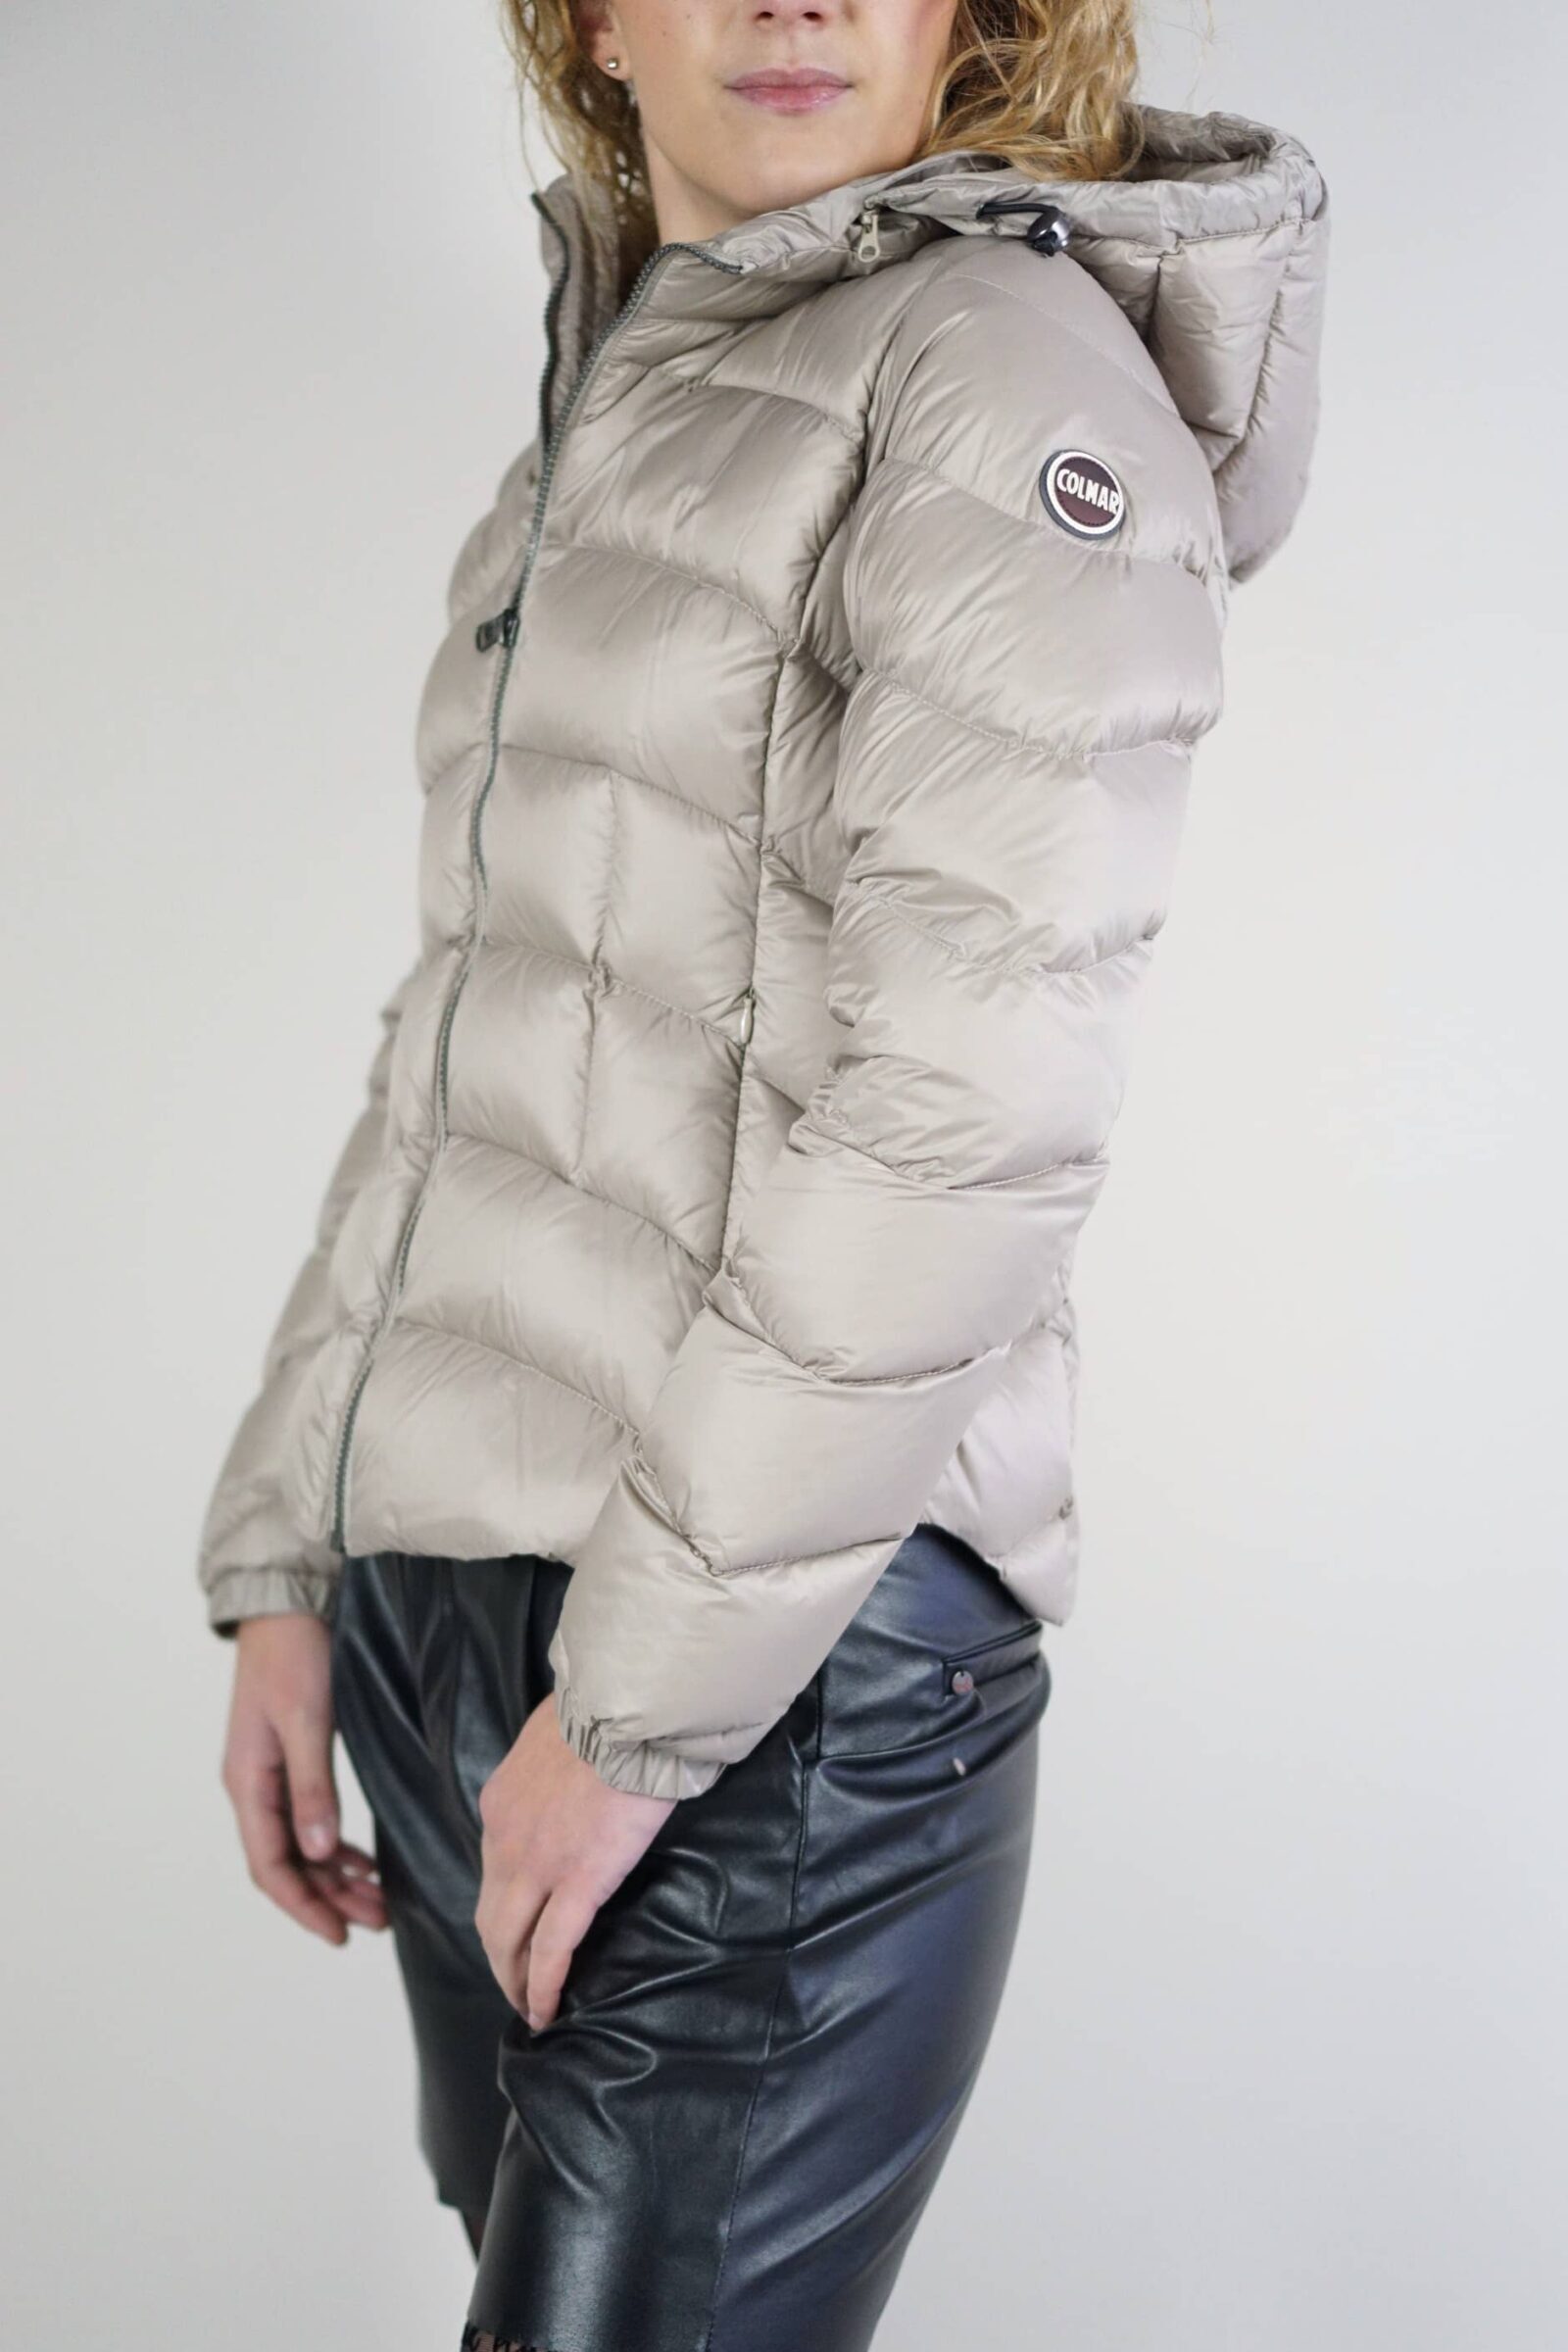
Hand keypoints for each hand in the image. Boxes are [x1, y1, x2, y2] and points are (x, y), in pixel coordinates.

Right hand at [221, 1614, 387, 1945]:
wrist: (287, 1603)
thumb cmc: (295, 1655)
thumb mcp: (307, 1721)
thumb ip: (313, 1788)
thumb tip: (321, 1855)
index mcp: (248, 1782)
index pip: (270, 1866)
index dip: (304, 1906)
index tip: (340, 1936)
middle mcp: (252, 1784)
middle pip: (286, 1862)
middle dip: (328, 1898)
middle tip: (377, 1921)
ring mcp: (268, 1771)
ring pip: (299, 1844)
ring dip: (334, 1875)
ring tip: (378, 1900)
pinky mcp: (288, 1756)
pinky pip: (306, 1818)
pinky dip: (334, 1845)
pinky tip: (363, 1858)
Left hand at [475, 1690, 672, 2030]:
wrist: (629, 1706)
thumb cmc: (608, 1708)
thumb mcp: (555, 1730)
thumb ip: (552, 1760)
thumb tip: (572, 1763)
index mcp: (501, 1801)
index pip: (494, 1867)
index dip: (505, 1904)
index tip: (519, 1926)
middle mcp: (505, 1838)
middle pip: (490, 1915)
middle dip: (500, 1956)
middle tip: (516, 1984)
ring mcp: (537, 1864)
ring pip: (508, 1940)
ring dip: (514, 1980)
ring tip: (530, 2008)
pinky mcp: (579, 1881)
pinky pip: (551, 1950)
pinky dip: (543, 1987)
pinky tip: (547, 2011)